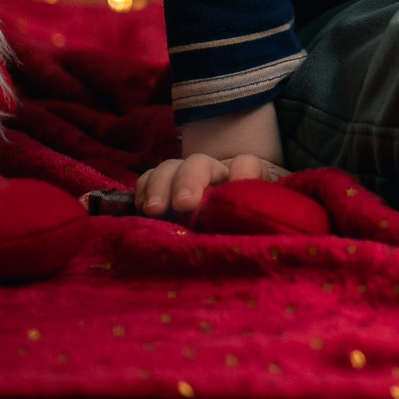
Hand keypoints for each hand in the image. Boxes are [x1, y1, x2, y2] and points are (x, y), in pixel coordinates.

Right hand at [133, 151, 283, 219]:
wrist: (227, 236)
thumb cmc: (245, 229)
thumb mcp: (257, 226)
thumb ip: (255, 220)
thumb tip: (251, 223)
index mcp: (242, 180)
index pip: (246, 164)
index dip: (243, 173)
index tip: (237, 186)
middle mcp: (212, 175)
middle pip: (199, 163)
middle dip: (189, 180)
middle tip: (184, 205)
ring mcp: (184, 180)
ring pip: (170, 168)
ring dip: (159, 186)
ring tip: (154, 210)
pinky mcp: (161, 191)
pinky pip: (147, 180)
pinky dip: (142, 190)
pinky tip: (141, 210)